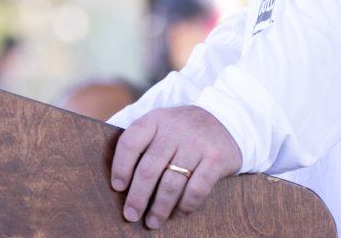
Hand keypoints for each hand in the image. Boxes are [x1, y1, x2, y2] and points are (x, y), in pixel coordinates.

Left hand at [110, 105, 241, 229]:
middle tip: (130, 215)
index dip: (121, 166)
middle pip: (149, 168)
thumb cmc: (182, 131)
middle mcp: (175, 129)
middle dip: (137, 196)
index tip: (117, 187)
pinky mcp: (216, 158)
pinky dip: (186, 205)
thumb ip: (139, 141)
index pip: (131, 142)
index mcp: (156, 119)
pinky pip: (197, 188)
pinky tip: (179, 213)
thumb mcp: (160, 124)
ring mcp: (197, 143)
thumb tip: (115, 177)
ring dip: (160, 207)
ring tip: (152, 221)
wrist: (225, 117)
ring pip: (172, 182)